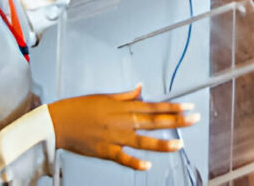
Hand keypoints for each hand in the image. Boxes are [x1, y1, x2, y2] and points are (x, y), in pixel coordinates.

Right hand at [48, 85, 199, 170]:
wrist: (58, 121)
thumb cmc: (80, 108)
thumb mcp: (104, 96)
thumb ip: (125, 95)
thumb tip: (140, 88)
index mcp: (123, 107)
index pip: (153, 106)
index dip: (172, 107)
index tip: (188, 107)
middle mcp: (122, 121)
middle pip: (154, 121)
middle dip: (176, 121)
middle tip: (194, 119)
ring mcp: (114, 137)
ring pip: (143, 141)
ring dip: (162, 143)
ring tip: (179, 144)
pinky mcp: (105, 151)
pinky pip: (123, 158)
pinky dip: (135, 162)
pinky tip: (148, 164)